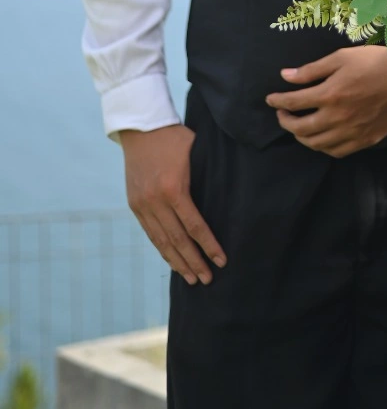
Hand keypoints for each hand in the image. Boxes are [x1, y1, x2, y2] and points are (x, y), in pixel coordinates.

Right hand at [120, 124, 225, 286]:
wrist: (140, 128)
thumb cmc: (175, 137)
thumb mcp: (196, 152)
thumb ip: (206, 175)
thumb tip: (228, 195)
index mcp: (174, 188)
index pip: (194, 226)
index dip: (208, 245)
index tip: (221, 260)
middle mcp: (156, 201)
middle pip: (178, 240)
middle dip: (194, 262)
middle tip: (208, 280)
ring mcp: (143, 205)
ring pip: (162, 241)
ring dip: (178, 262)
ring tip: (191, 278)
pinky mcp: (135, 206)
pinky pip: (151, 234)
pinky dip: (163, 249)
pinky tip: (173, 260)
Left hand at [265, 46, 386, 156]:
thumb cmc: (374, 62)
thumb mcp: (341, 57)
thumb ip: (312, 70)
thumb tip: (285, 76)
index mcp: (329, 94)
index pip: (293, 102)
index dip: (277, 101)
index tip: (270, 99)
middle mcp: (336, 118)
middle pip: (300, 128)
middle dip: (285, 121)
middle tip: (282, 113)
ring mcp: (349, 133)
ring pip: (315, 144)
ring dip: (301, 136)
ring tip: (298, 126)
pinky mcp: (362, 141)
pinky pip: (335, 151)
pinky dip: (322, 147)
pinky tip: (320, 138)